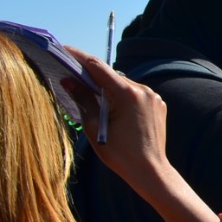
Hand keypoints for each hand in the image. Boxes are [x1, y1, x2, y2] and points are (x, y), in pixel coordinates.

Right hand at [60, 46, 169, 186]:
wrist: (150, 171)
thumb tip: (68, 80)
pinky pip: (135, 94)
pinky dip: (121, 96)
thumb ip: (82, 100)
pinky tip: (111, 107)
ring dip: (107, 87)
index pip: (97, 67)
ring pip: (123, 84)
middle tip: (71, 74)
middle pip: (111, 76)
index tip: (63, 50)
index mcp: (127, 94)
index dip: (78, 57)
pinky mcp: (158, 104)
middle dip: (91, 75)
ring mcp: (153, 97)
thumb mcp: (94, 127)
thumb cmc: (120, 153)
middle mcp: (143, 90)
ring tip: (90, 94)